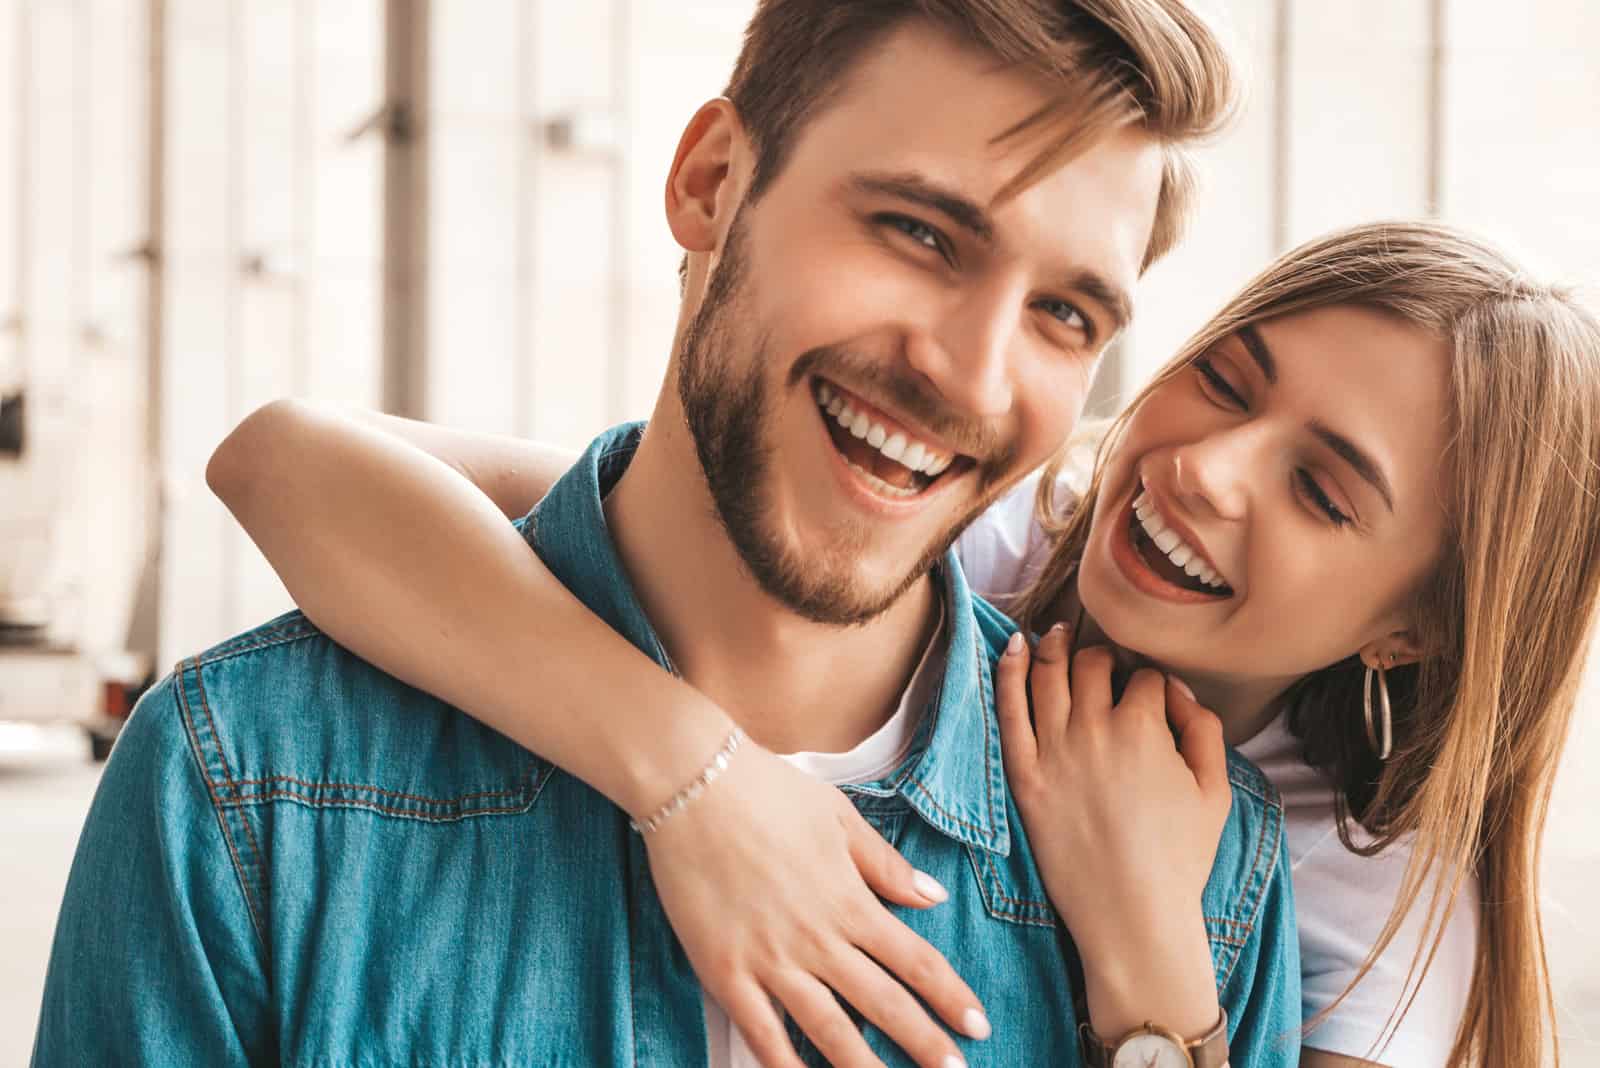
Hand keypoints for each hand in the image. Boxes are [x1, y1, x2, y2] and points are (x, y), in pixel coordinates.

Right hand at [640, 740, 991, 1067]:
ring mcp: (771, 961)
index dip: (950, 997)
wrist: (693, 784)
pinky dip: (782, 1066)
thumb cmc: (767, 791)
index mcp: (850, 901)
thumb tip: (932, 897)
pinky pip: (760, 1034)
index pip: (915, 961)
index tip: (978, 1025)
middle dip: (925, 1045)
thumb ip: (885, 865)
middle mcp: (818, 940)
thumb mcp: (839, 818)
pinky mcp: (724, 972)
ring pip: (829, 1032)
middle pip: (884, 1005)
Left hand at [995, 624, 1227, 1037]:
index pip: (1145, 677)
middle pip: (1093, 664)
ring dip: (1053, 645)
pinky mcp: (1024, 775)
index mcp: (1145, 728)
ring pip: (1048, 673)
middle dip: (1103, 655)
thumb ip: (1204, 729)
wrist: (1132, 912)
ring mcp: (1054, 750)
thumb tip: (1176, 689)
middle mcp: (1095, 729)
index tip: (1147, 688)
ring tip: (1057, 633)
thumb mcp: (1216, 791)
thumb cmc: (1181, 858)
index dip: (1150, 679)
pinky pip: (1009, 709)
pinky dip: (1008, 669)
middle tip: (1104, 661)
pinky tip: (1011, 646)